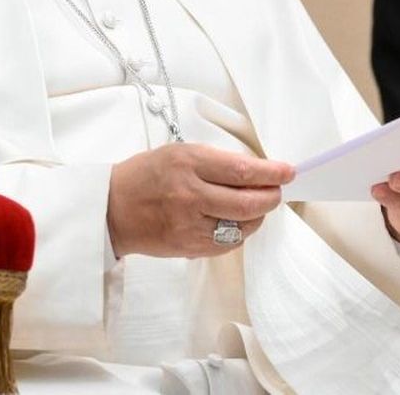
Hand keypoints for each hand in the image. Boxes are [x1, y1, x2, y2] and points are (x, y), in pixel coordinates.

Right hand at [108, 143, 293, 257]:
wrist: (112, 209)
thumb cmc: (145, 176)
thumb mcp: (177, 153)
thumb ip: (214, 161)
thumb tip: (253, 171)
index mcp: (188, 163)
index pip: (242, 170)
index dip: (271, 172)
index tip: (287, 171)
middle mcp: (190, 194)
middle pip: (248, 202)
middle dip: (271, 196)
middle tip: (277, 191)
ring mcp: (189, 224)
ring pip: (242, 226)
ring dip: (258, 216)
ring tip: (256, 206)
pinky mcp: (188, 246)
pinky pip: (227, 243)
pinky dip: (239, 232)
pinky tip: (236, 222)